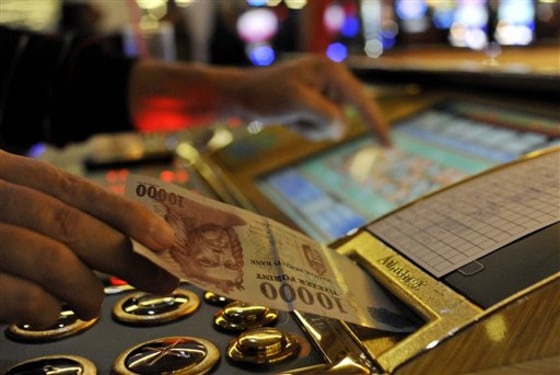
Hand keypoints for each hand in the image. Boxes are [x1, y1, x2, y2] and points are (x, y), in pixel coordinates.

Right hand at [0, 150, 177, 326]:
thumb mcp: (11, 208)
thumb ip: (54, 215)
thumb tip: (126, 237)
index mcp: (2, 172)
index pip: (73, 190)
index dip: (126, 213)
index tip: (166, 238)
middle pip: (68, 223)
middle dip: (123, 256)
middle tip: (158, 278)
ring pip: (49, 257)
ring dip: (86, 288)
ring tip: (93, 302)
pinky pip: (18, 294)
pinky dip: (47, 309)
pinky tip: (51, 312)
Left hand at [231, 55, 390, 143]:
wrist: (242, 96)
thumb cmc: (267, 95)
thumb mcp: (297, 103)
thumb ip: (325, 114)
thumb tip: (342, 128)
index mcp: (331, 72)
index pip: (361, 102)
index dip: (376, 124)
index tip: (389, 147)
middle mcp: (332, 81)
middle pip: (343, 119)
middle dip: (318, 125)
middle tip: (294, 114)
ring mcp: (324, 94)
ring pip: (332, 128)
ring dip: (310, 129)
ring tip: (290, 115)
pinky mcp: (317, 106)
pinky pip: (321, 129)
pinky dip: (306, 130)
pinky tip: (290, 119)